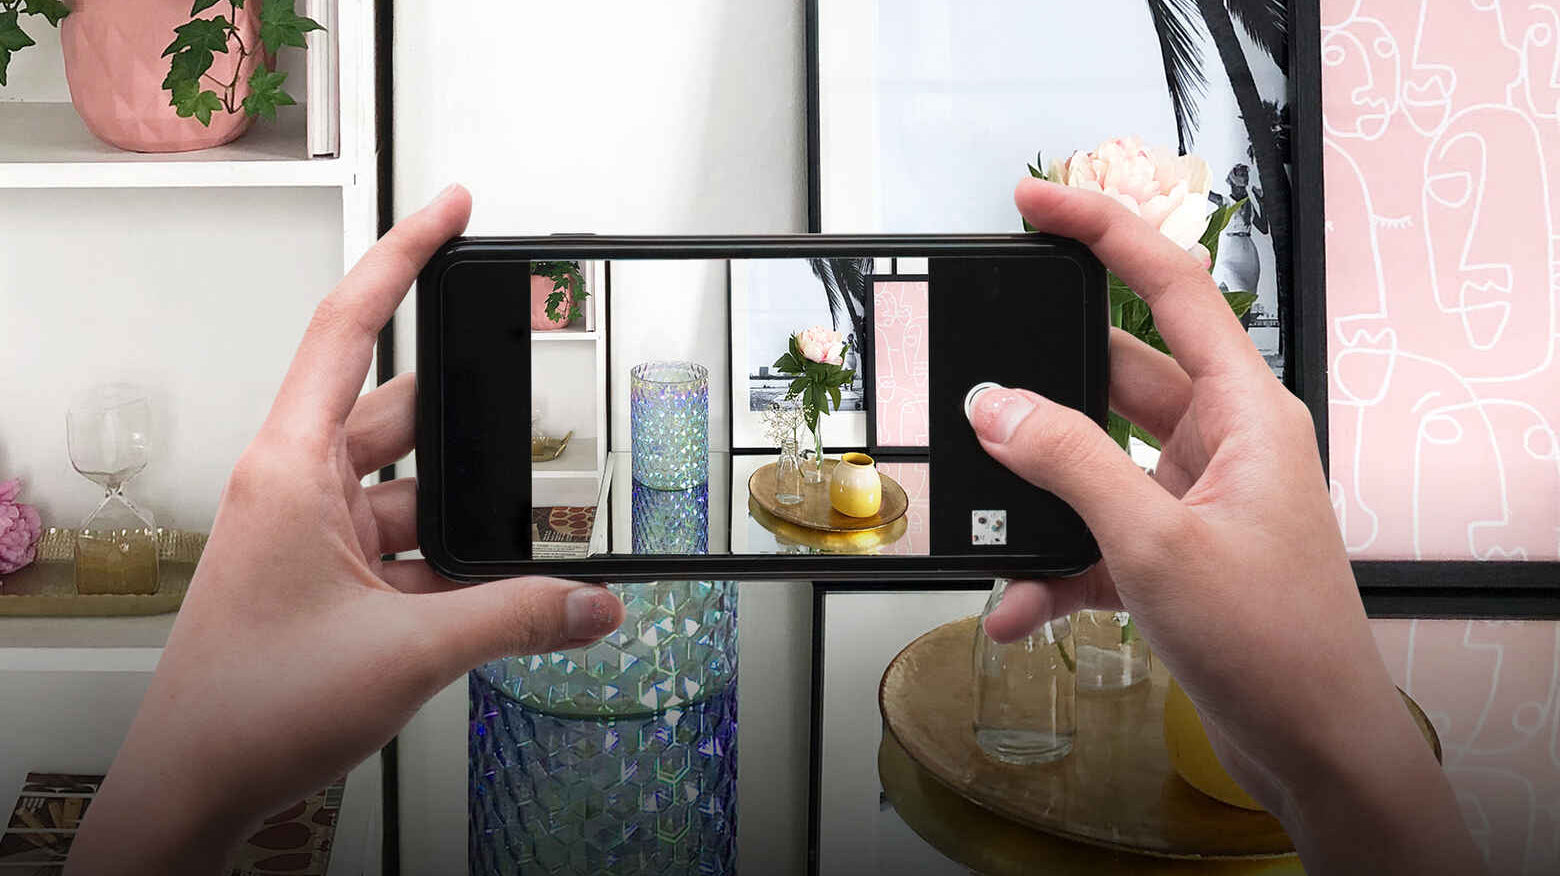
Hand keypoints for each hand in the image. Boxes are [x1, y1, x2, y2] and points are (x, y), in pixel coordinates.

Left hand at [66, 186, 624, 873]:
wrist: (198, 787)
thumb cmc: (248, 705)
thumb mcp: (408, 652)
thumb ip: (517, 619)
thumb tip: (595, 602)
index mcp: (293, 468)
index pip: (350, 327)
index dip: (404, 256)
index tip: (450, 211)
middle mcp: (301, 488)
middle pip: (402, 412)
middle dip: (474, 419)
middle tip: (541, 409)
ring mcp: (317, 536)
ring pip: (416, 490)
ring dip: (470, 512)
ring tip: (537, 529)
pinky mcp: (334, 580)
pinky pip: (412, 546)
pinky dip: (458, 564)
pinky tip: (506, 589)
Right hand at [969, 179, 1481, 873]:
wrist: (1310, 743)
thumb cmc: (1274, 641)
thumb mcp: (1154, 541)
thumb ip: (1069, 463)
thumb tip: (999, 406)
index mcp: (1245, 410)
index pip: (1172, 284)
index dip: (1103, 230)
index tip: (1038, 203)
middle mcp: (1223, 441)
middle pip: (1115, 375)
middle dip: (1042, 392)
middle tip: (977, 380)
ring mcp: (1196, 497)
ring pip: (1093, 463)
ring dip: (1038, 500)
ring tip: (989, 525)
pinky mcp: (1173, 550)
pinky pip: (1095, 534)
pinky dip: (1052, 565)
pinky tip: (1016, 604)